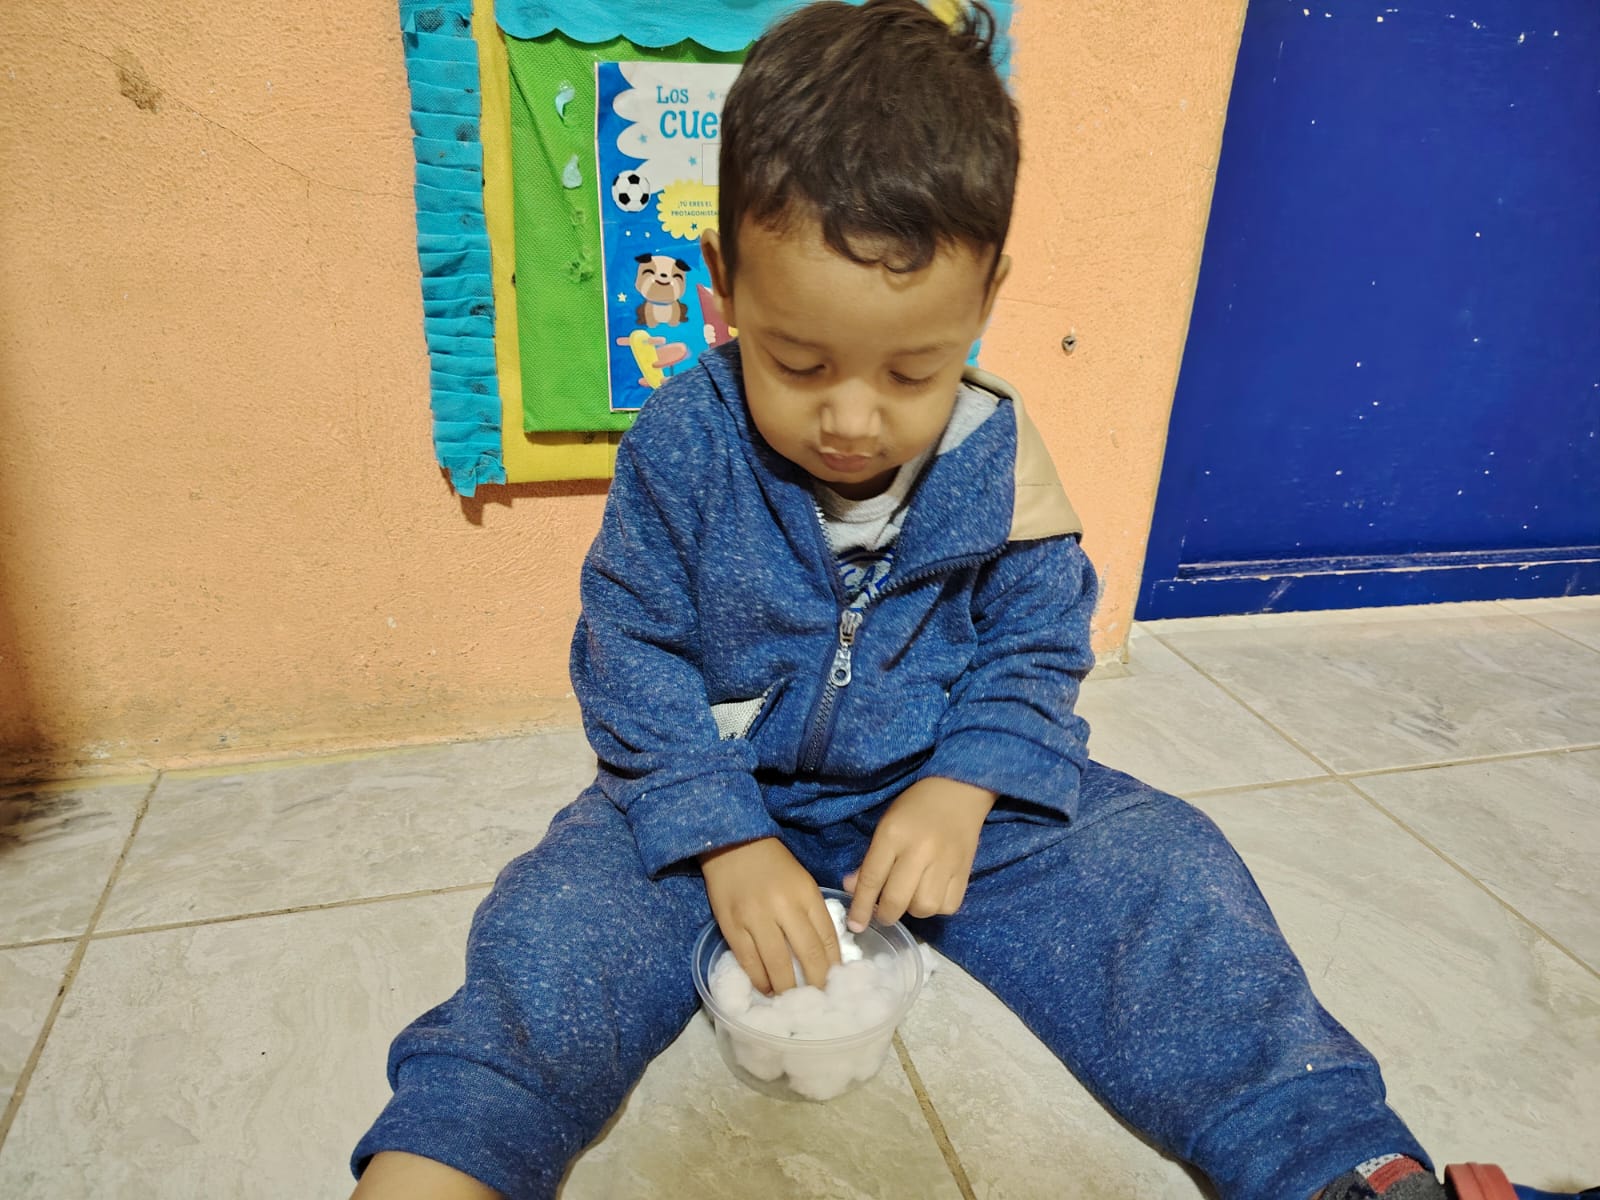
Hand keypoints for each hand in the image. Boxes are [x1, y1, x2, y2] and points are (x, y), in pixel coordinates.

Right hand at [700, 837, 840, 994]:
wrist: (732, 843)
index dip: (834, 966)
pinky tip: (767, 988)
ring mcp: (755, 917)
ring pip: (777, 964)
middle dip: (816, 983)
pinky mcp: (731, 925)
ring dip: (787, 988)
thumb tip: (826, 952)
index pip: (827, 938)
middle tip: (819, 999)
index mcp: (806, 893)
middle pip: (807, 955)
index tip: (836, 982)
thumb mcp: (802, 880)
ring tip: (792, 999)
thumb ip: (814, 912)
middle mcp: (783, 906)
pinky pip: (748, 961)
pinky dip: (759, 980)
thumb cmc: (772, 863)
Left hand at [844, 777, 996, 931]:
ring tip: (910, 897)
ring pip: (924, 907)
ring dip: (912, 910)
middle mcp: (919, 851)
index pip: (872, 878)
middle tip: (883, 913)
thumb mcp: (886, 825)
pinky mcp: (965, 871)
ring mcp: (945, 862)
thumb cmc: (916, 806)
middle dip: (885, 915)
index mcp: (893, 834)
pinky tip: (930, 894)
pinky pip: (948, 906)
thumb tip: (851, 889)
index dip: (860, 906)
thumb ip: (870, 860)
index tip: (855, 925)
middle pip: (897, 900)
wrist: (959, 790)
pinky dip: (936, 907)